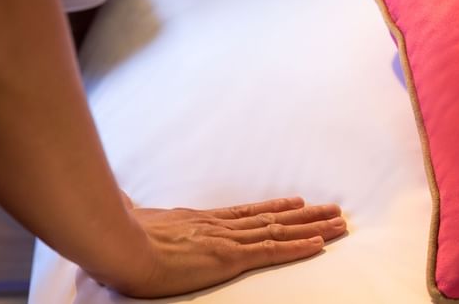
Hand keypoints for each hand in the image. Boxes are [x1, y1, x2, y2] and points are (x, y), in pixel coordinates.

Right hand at [113, 197, 346, 297]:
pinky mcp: (230, 257)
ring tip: (339, 223)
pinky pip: (272, 252)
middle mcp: (222, 226)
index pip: (248, 213)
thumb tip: (120, 200)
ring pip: (281, 231)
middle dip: (306, 215)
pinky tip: (319, 244)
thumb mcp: (132, 220)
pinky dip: (298, 247)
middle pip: (273, 218)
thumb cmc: (122, 237)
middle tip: (333, 209)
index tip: (297, 202)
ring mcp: (228, 240)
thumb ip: (136, 213)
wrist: (121, 245)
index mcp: (202, 220)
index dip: (276, 208)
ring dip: (313, 228)